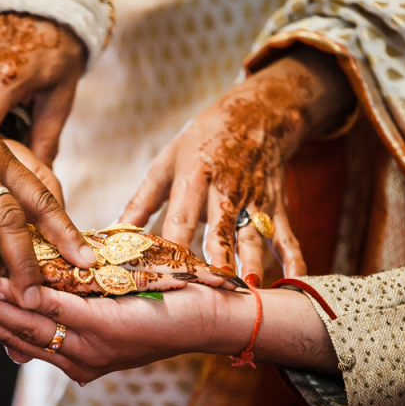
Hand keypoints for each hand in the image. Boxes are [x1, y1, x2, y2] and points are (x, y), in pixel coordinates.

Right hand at [0, 279, 253, 378]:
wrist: (211, 319)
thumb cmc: (163, 309)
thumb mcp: (109, 314)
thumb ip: (69, 317)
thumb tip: (26, 321)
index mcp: (73, 358)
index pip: (14, 340)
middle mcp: (76, 360)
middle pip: (10, 335)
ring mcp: (89, 348)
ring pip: (26, 325)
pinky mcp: (104, 330)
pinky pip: (56, 311)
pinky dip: (25, 298)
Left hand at [120, 47, 354, 281]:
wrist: (256, 114)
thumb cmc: (201, 142)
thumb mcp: (167, 163)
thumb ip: (140, 202)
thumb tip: (110, 233)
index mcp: (194, 176)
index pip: (180, 216)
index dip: (173, 244)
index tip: (164, 271)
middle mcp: (226, 189)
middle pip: (221, 228)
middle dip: (217, 257)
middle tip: (211, 287)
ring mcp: (254, 199)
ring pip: (254, 235)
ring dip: (252, 263)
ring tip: (248, 290)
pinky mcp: (276, 206)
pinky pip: (286, 236)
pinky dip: (294, 260)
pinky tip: (294, 283)